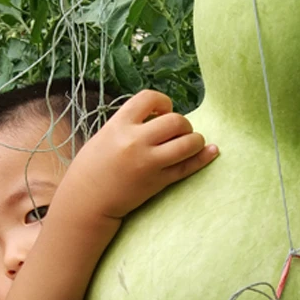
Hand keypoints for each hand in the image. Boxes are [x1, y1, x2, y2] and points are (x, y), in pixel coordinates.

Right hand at [66, 90, 217, 219]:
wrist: (86, 201)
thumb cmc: (93, 167)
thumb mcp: (106, 135)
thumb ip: (131, 123)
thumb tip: (161, 114)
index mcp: (119, 125)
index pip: (149, 98)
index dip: (163, 101)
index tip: (163, 111)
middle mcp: (135, 141)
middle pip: (175, 120)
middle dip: (182, 124)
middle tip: (177, 132)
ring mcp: (148, 162)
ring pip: (187, 142)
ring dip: (194, 139)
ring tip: (189, 143)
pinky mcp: (158, 182)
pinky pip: (188, 167)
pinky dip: (203, 157)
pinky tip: (212, 151)